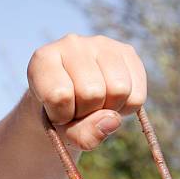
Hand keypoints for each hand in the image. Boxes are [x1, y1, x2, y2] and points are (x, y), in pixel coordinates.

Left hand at [27, 34, 146, 150]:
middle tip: (78, 109)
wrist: (69, 101)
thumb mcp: (61, 133)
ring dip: (110, 110)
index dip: (62, 116)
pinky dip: (126, 108)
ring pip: (119, 90)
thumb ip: (81, 135)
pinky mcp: (126, 52)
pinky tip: (111, 100)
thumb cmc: (59, 115)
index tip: (57, 113)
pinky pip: (137, 94)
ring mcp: (101, 44)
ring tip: (95, 104)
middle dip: (87, 113)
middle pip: (92, 93)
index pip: (60, 96)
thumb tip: (113, 120)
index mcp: (43, 60)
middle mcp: (71, 43)